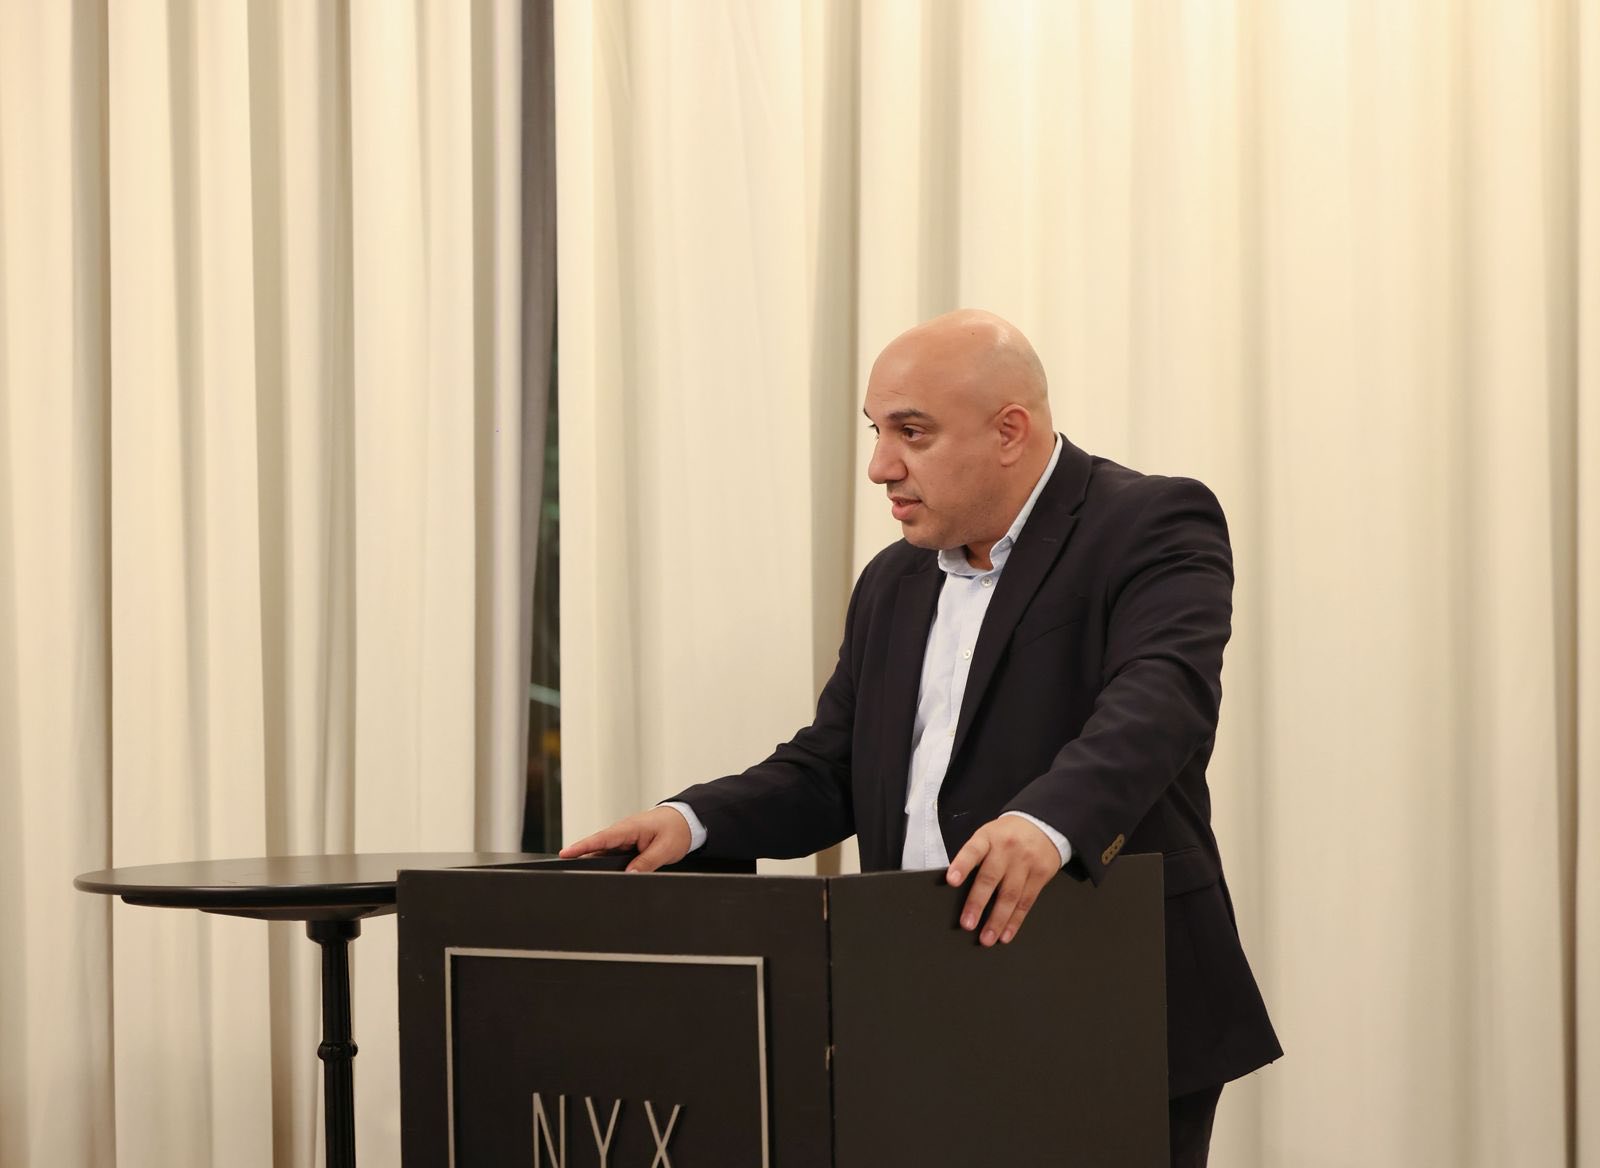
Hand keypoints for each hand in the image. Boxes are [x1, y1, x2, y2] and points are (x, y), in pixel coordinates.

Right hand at [558, 807, 691, 872]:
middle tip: (566, 869)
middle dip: (581, 856)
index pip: (601, 838)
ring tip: (583, 875)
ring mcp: (625, 838)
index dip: (582, 846)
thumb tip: (630, 875)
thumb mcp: (664, 849)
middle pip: (597, 847)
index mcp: (630, 828)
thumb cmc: (677, 829)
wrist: (687, 820)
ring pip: (604, 852)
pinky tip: (603, 872)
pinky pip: (613, 854)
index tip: (565, 853)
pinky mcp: (628, 844)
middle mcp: (623, 831)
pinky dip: (606, 862)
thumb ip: (646, 863)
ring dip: (594, 861)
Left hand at [946, 816, 1061, 945]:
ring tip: (986, 938)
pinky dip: (1015, 921)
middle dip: (977, 903)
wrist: (1043, 825)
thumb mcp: (988, 836)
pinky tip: (1006, 934)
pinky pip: (1026, 902)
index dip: (962, 865)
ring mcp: (1025, 863)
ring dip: (997, 920)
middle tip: (967, 923)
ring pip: (1010, 895)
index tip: (951, 881)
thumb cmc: (1006, 835)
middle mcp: (1006, 850)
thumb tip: (956, 890)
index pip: (972, 851)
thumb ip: (975, 857)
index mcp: (988, 838)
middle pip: (990, 878)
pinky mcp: (1040, 875)